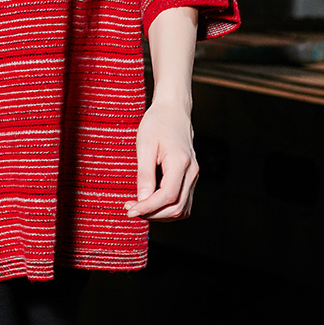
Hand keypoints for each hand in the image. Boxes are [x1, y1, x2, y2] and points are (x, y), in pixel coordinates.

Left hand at [124, 95, 198, 220]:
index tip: (129, 210)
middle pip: (176, 208)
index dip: (148, 208)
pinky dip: (167, 208)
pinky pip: (182, 202)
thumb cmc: (157, 123)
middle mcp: (192, 172)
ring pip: (181, 209)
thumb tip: (141, 201)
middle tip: (130, 208)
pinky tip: (150, 203)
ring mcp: (194, 176)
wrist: (173, 110)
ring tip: (138, 206)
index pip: (167, 196)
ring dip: (159, 214)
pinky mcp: (191, 177)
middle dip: (152, 214)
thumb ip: (144, 174)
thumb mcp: (145, 145)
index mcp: (181, 163)